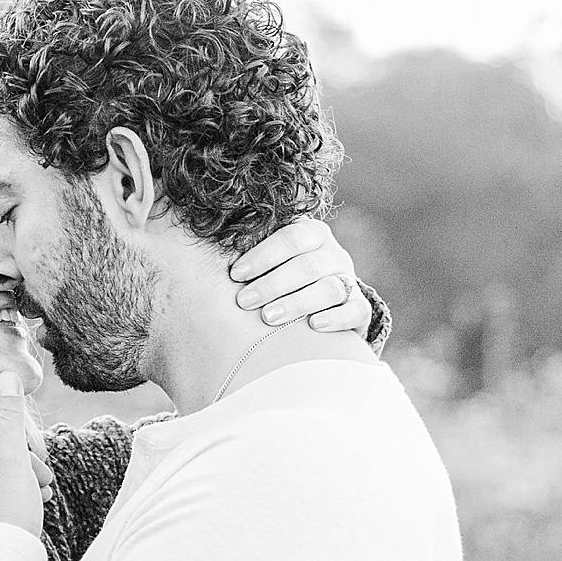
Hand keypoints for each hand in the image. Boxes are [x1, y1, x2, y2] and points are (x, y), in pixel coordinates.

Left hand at [0, 370, 51, 556]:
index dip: (5, 421)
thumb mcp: (12, 457)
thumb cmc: (5, 511)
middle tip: (43, 470)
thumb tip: (5, 375)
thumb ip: (8, 413)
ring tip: (41, 488)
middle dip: (15, 453)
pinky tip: (24, 501)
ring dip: (12, 473)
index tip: (28, 440)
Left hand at [229, 217, 373, 336]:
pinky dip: (335, 318)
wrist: (321, 308)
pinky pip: (354, 311)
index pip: (292, 237)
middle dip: (272, 284)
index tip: (235, 274)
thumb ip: (250, 257)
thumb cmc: (280, 282)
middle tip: (244, 302)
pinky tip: (313, 325)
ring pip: (329, 288)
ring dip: (297, 302)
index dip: (263, 255)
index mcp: (313, 234)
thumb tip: (202, 247)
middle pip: (307, 265)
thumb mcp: (269, 264)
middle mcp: (334, 255)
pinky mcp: (359, 309)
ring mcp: (349, 281)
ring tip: (269, 317)